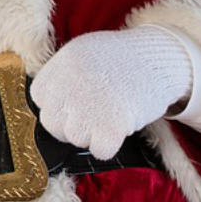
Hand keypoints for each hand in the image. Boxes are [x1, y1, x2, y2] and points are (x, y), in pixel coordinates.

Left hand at [30, 25, 194, 158]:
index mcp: (62, 64)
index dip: (56, 103)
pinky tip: (118, 127)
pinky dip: (109, 145)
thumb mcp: (85, 51)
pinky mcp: (110, 126)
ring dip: (90, 134)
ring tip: (108, 115)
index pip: (39, 97)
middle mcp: (70, 85)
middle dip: (69, 124)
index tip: (72, 103)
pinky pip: (98, 150)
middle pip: (51, 122)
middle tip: (92, 115)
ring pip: (74, 138)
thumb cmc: (123, 57)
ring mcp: (88, 107)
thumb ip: (64, 74)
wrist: (160, 59)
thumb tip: (49, 100)